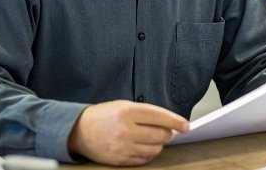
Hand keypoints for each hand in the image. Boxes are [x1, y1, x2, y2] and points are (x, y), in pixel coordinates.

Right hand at [67, 100, 188, 165]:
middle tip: (167, 131)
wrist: (79, 130)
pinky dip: (149, 155)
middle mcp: (125, 129)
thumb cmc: (105, 115)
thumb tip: (171, 124)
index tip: (186, 126)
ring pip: (154, 150)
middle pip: (160, 135)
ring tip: (154, 139)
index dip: (176, 121)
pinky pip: (144, 160)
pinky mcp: (119, 160)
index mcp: (127, 111)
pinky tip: (146, 148)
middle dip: (168, 133)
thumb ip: (147, 114)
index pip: (159, 117)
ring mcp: (122, 146)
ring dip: (159, 145)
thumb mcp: (124, 105)